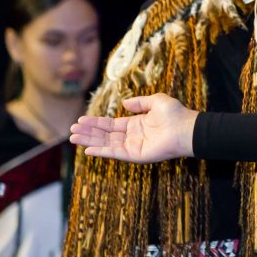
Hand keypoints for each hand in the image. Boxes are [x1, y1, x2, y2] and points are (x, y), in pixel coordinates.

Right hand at [69, 93, 197, 162]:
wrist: (186, 128)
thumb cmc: (175, 114)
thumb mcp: (156, 101)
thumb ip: (139, 102)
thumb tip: (124, 104)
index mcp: (136, 124)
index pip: (111, 124)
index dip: (96, 123)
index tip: (81, 120)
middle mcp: (132, 136)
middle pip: (105, 135)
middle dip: (88, 132)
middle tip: (71, 129)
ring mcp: (132, 146)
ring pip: (106, 143)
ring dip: (89, 140)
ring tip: (73, 137)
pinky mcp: (135, 155)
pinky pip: (114, 153)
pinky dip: (101, 151)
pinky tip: (88, 149)